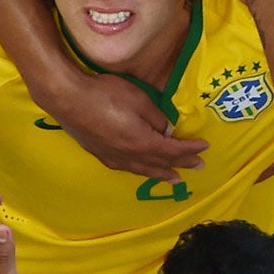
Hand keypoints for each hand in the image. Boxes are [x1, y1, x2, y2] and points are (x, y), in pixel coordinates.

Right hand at [42, 70, 207, 181]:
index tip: (205, 148)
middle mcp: (130, 156)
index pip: (173, 149)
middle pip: (161, 163)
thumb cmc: (106, 95)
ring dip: (161, 173)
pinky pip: (127, 168)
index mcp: (143, 143)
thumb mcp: (140, 99)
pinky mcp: (100, 153)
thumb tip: (166, 130)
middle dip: (181, 164)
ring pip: (143, 170)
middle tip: (198, 167)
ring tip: (174, 178)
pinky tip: (140, 170)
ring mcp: (113, 157)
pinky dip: (140, 170)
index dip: (190, 149)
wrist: (68, 99)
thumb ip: (156, 117)